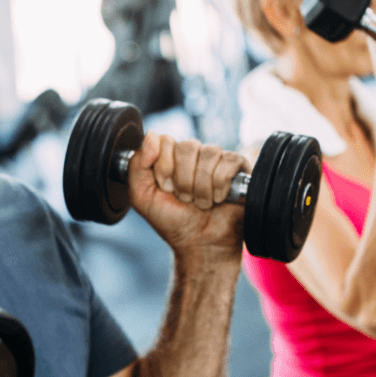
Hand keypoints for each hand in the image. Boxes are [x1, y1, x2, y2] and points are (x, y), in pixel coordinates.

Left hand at [128, 131, 246, 260]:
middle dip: (182, 180)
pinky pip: (228, 163)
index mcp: (170, 157)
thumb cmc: (172, 221)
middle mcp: (193, 154)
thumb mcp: (141, 195)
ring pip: (208, 154)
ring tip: (200, 203)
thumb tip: (151, 134)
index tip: (165, 189)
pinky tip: (218, 199)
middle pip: (186, 146)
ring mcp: (216, 159)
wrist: (199, 243)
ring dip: (200, 187)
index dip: (164, 168)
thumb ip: (137, 164)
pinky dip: (219, 186)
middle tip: (184, 198)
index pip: (165, 141)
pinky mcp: (238, 166)